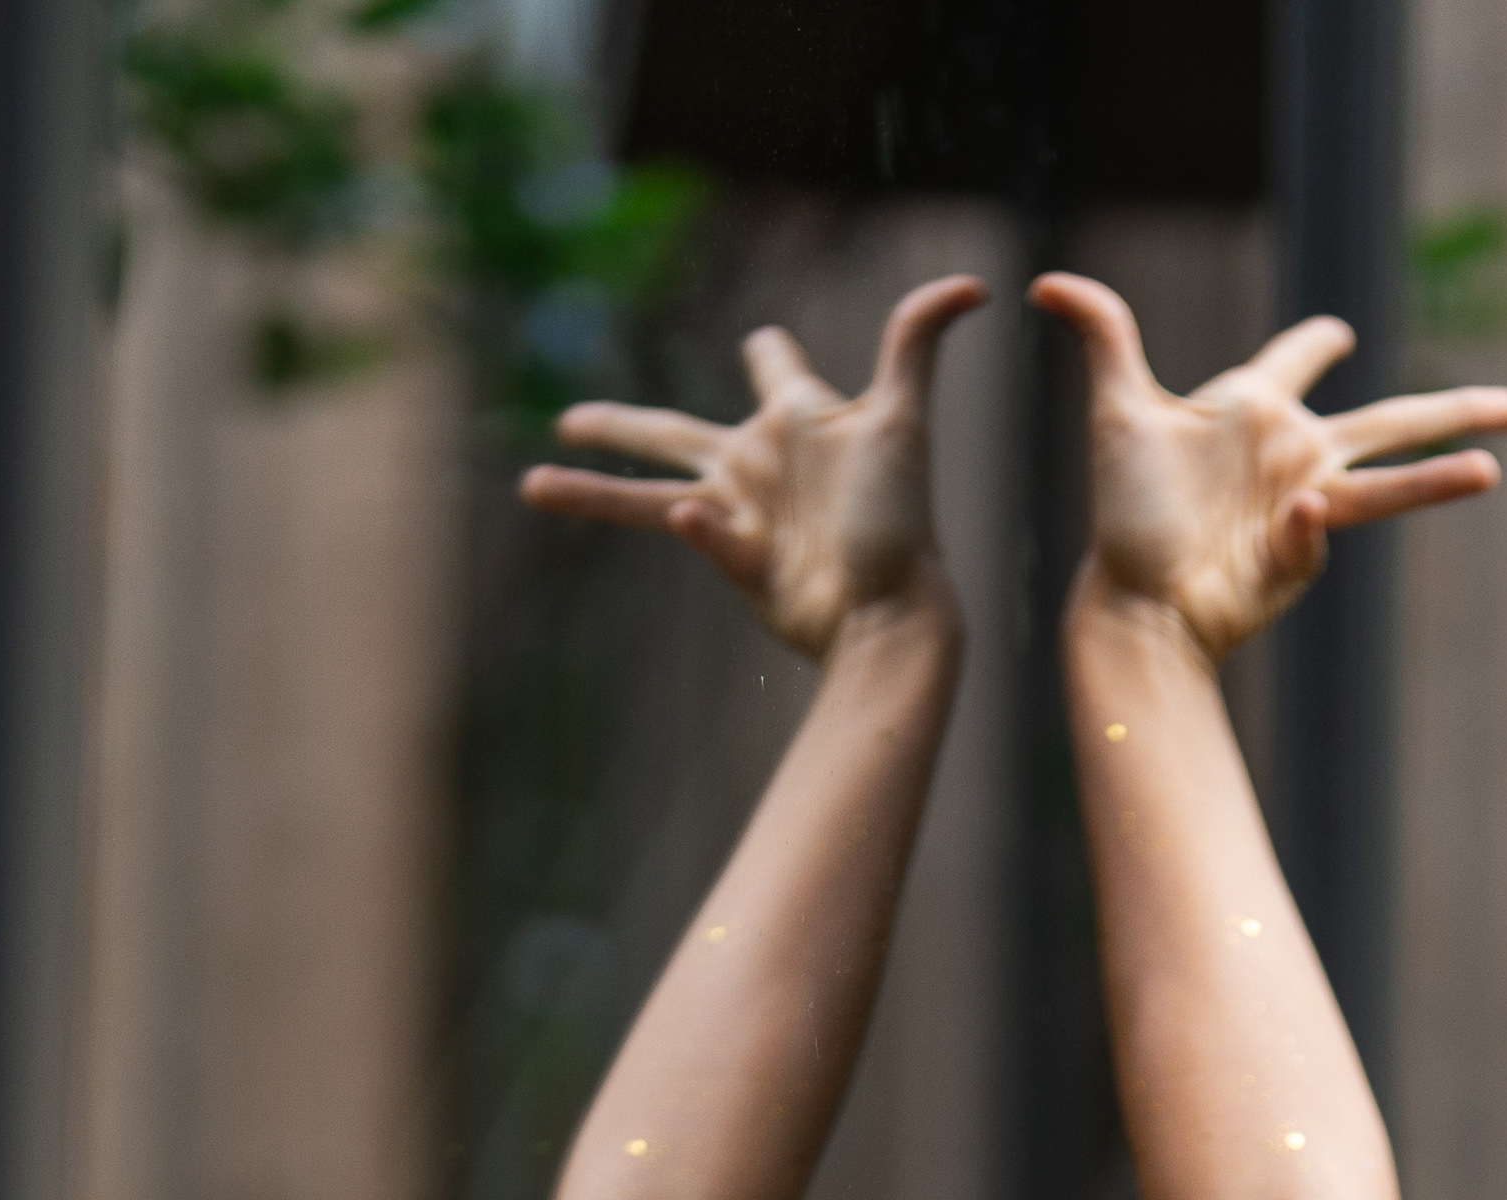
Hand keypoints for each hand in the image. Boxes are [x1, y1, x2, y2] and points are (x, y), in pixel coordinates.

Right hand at [523, 276, 988, 656]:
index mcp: (797, 420)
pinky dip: (701, 527)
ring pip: (646, 497)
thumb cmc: (900, 516)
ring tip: (530, 486)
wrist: (888, 610)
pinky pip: (702, 535)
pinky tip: (697, 515)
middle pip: (670, 434)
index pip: (777, 369)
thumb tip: (976, 283)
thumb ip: (917, 340)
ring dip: (589, 492)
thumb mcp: (904, 418)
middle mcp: (760, 466)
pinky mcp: (733, 561)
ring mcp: (740, 517)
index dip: (771, 354)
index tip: (763, 343)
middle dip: (619, 424)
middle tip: (569, 418)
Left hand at [1037, 274, 1506, 659]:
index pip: (1294, 361)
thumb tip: (1045, 283)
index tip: (1337, 334)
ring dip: (1440, 476)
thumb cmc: (1125, 511)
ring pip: (1390, 484)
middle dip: (1452, 412)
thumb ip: (1102, 334)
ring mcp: (1306, 508)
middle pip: (1389, 423)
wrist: (1135, 599)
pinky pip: (1318, 529)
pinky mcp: (1306, 554)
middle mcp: (1291, 455)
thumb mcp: (1117, 411)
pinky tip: (1289, 517)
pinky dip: (1305, 524)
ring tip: (1493, 468)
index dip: (1314, 344)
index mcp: (1252, 409)